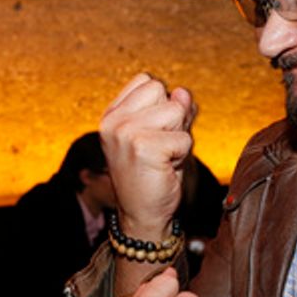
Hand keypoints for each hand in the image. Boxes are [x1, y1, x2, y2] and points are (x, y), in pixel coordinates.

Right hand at [100, 73, 196, 241]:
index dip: (162, 104)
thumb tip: (183, 93)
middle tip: (160, 147)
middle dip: (172, 119)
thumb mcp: (164, 133)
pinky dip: (182, 155)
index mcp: (112, 114)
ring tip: (163, 157)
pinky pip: (183, 138)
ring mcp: (125, 133)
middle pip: (162, 90)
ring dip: (179, 136)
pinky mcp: (142, 148)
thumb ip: (174, 109)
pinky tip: (165, 168)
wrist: (143, 215)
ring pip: (176, 112)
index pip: (147, 81)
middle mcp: (113, 121)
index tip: (154, 132)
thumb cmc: (154, 173)